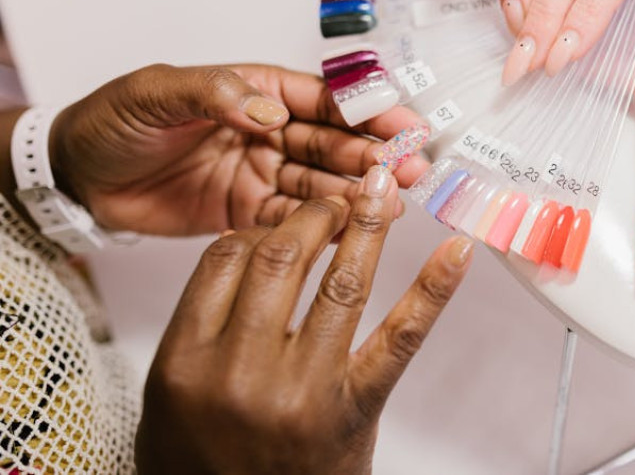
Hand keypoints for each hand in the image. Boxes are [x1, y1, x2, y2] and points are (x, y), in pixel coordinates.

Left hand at [50, 63, 429, 235]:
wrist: (78, 176)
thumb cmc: (115, 120)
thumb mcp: (158, 92)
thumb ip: (216, 94)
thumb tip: (270, 113)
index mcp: (257, 90)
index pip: (322, 98)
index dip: (365, 110)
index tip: (403, 123)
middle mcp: (270, 131)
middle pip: (333, 143)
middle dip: (374, 156)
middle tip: (411, 171)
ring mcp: (263, 174)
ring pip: (322, 183)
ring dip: (358, 193)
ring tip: (393, 204)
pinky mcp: (250, 214)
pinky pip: (295, 220)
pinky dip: (324, 226)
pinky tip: (355, 230)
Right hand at [136, 165, 473, 473]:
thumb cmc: (207, 469)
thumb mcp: (170, 401)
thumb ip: (199, 329)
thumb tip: (242, 253)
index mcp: (186, 363)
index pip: (225, 258)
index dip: (258, 228)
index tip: (280, 223)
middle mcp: (242, 372)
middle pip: (282, 257)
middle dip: (314, 217)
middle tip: (335, 203)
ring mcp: (303, 390)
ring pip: (342, 283)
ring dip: (366, 227)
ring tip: (379, 194)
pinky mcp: (356, 409)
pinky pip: (399, 338)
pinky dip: (433, 289)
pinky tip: (456, 252)